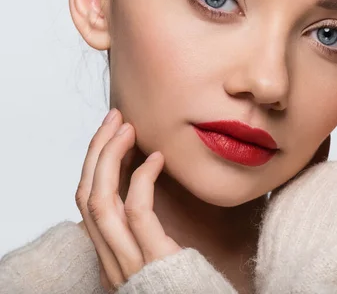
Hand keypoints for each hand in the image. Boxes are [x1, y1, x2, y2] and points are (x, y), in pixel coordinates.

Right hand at [75, 109, 180, 292]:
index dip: (95, 163)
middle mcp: (111, 259)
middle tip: (116, 117)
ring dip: (110, 157)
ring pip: (100, 201)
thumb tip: (153, 182)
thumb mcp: (162, 252)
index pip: (88, 202)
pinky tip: (157, 159)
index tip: (112, 132)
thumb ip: (151, 227)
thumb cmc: (192, 283)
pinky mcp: (153, 260)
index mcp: (111, 254)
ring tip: (128, 127)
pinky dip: (142, 180)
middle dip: (97, 150)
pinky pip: (137, 212)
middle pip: (86, 195)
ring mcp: (129, 262)